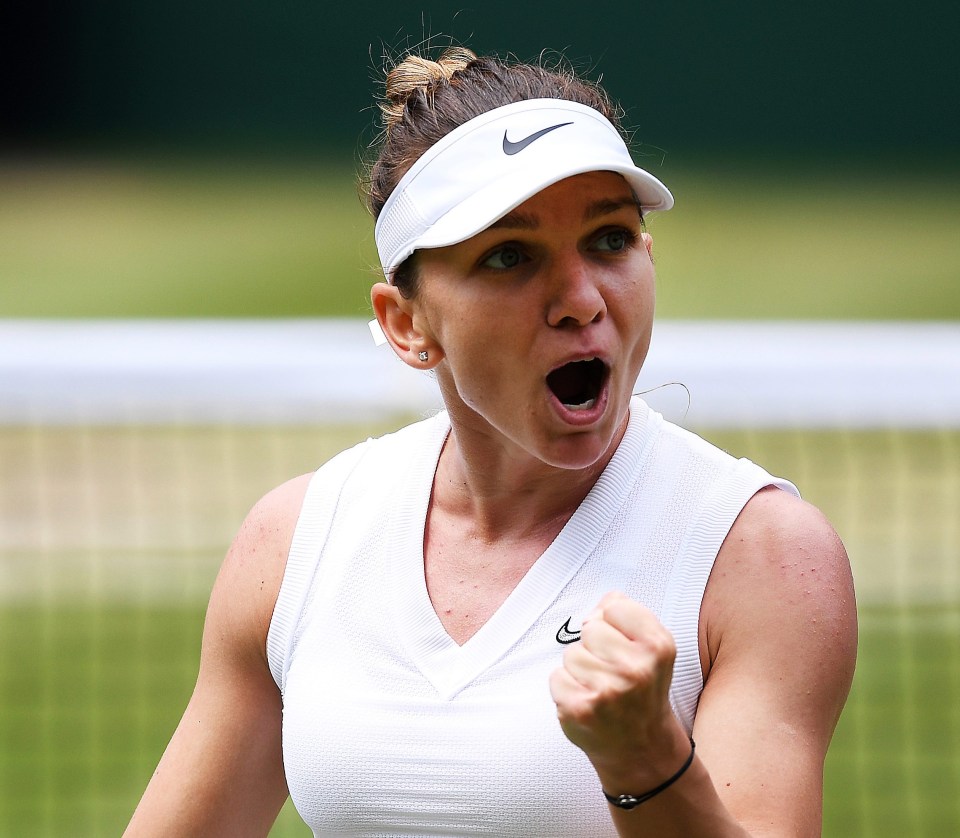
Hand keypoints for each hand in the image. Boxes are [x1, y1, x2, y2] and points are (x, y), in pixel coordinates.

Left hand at [548, 592, 686, 780]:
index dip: (614, 623)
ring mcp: (607, 691)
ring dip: (580, 669)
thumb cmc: (642, 689)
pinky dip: (567, 688)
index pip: (614, 605)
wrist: (641, 748)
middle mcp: (635, 669)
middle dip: (595, 646)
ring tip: (600, 688)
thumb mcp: (652, 648)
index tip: (624, 644)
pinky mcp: (580, 709)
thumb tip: (604, 601)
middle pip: (589, 628)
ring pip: (571, 653)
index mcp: (657, 647)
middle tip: (612, 671)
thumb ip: (628, 614)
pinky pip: (556, 676)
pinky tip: (588, 702)